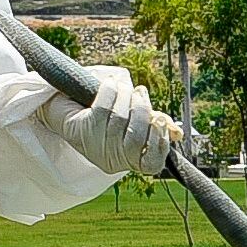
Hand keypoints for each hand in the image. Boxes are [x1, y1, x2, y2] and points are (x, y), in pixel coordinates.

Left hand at [53, 73, 169, 177]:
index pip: (151, 163)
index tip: (161, 119)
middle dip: (141, 110)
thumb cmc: (107, 121)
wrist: (68, 115)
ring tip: (125, 86)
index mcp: (129, 162)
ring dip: (125, 96)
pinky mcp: (84, 129)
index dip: (159, 143)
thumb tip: (178, 133)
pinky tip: (111, 83)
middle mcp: (113, 159)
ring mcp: (97, 146)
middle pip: (136, 137)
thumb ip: (156, 128)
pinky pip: (103, 107)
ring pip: (120, 119)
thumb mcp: (134, 126)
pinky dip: (110, 91)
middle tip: (140, 93)